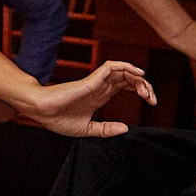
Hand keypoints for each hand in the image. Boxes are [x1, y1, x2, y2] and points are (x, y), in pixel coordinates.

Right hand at [13, 60, 156, 136]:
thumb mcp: (88, 129)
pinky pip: (111, 67)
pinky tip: (139, 74)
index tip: (151, 103)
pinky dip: (126, 66)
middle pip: (129, 78)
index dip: (142, 90)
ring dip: (139, 78)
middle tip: (152, 100)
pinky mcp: (92, 79)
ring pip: (123, 71)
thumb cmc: (58, 119)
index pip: (126, 85)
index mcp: (100, 96)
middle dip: (145, 86)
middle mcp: (101, 87)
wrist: (42, 112)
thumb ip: (106, 129)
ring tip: (147, 92)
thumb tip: (125, 128)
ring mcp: (96, 82)